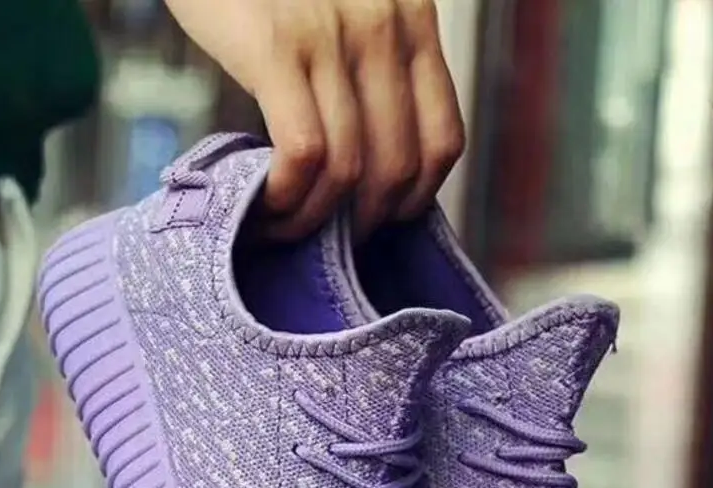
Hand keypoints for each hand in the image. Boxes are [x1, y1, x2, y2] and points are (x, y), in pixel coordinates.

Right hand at [164, 0, 464, 240]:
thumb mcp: (344, 7)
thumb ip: (371, 67)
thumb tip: (373, 164)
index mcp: (411, 19)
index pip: (443, 140)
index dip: (416, 199)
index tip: (382, 219)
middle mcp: (383, 26)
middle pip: (398, 167)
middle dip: (363, 223)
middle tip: (329, 239)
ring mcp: (331, 35)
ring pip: (351, 170)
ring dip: (316, 221)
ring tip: (288, 227)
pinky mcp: (276, 46)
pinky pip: (304, 151)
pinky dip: (288, 197)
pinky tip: (269, 206)